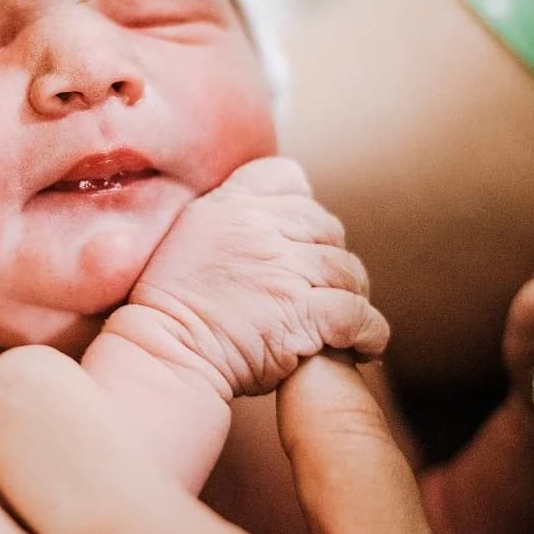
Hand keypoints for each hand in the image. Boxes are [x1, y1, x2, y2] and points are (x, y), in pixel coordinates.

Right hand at [120, 156, 388, 397]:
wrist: (165, 356)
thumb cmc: (171, 309)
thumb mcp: (186, 237)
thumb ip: (226, 217)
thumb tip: (271, 218)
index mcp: (228, 206)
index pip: (286, 177)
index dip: (299, 206)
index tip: (298, 239)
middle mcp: (258, 228)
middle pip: (326, 226)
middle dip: (330, 259)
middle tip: (325, 289)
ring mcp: (283, 269)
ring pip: (346, 270)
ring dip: (352, 296)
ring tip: (344, 321)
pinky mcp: (302, 312)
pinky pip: (357, 314)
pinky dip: (369, 332)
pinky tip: (364, 346)